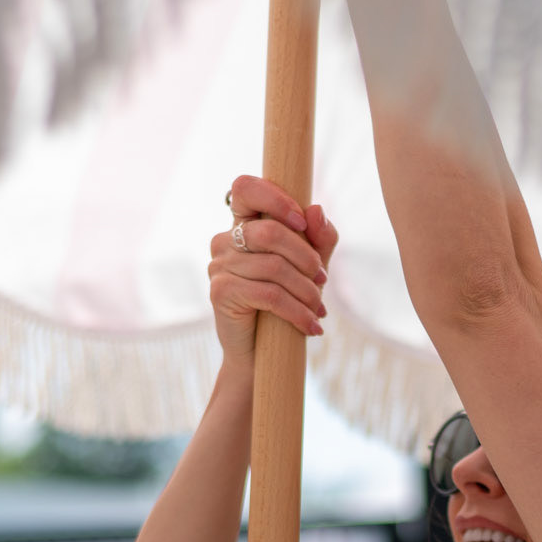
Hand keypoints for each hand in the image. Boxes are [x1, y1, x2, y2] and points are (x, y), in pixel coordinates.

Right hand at [209, 175, 336, 360]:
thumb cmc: (286, 303)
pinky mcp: (220, 292)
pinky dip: (297, 311)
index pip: (245, 187)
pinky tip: (311, 326)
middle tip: (324, 280)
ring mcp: (218, 265)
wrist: (260, 354)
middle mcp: (225, 240)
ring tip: (318, 309)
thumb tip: (316, 210)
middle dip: (306, 257)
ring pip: (274, 267)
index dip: (274, 198)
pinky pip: (268, 294)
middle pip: (270, 232)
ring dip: (306, 291)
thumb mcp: (310, 267)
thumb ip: (319, 238)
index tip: (302, 222)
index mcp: (243, 224)